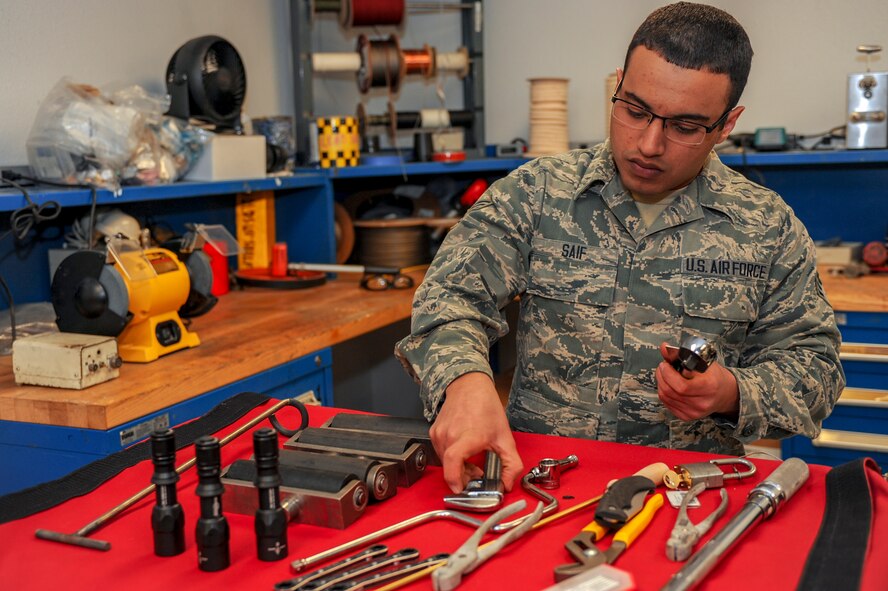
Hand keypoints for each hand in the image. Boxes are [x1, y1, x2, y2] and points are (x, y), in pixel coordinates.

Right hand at [429, 372, 523, 493]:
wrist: (469, 386)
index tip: (461, 489)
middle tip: (477, 475)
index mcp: (468, 436)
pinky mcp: (434, 432)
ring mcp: (439, 434)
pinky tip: (463, 452)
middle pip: (450, 468)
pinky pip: (441, 453)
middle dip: (464, 477)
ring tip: (472, 462)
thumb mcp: (505, 437)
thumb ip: (511, 464)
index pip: (453, 461)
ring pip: (444, 462)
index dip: (454, 479)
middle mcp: (450, 435)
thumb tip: (506, 484)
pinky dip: (451, 458)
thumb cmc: (486, 407)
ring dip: (458, 468)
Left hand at [656, 342, 738, 420]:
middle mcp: (702, 403)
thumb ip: (681, 354)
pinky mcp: (687, 417)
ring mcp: (694, 412)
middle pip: (670, 392)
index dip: (668, 375)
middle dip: (661, 376)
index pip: (682, 386)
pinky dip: (663, 393)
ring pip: (666, 397)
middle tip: (662, 367)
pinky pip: (667, 404)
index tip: (665, 364)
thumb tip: (663, 347)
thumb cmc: (714, 376)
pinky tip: (668, 385)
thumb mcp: (703, 361)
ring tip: (664, 375)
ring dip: (661, 383)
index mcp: (709, 387)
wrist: (725, 394)